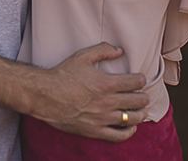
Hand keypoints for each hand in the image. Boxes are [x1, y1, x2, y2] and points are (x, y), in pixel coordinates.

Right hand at [29, 43, 149, 142]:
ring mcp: (102, 118)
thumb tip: (120, 50)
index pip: (136, 82)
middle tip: (142, 95)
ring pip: (132, 118)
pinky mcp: (95, 131)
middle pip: (138, 101)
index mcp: (106, 83)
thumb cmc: (62, 74)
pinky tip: (130, 126)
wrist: (44, 95)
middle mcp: (107, 102)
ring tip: (140, 110)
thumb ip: (103, 50)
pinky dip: (129, 132)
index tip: (139, 79)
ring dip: (140, 113)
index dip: (141, 79)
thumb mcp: (82, 56)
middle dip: (143, 97)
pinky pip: (119, 136)